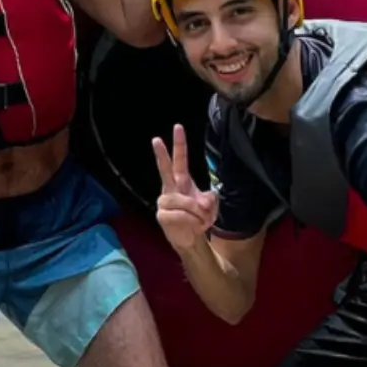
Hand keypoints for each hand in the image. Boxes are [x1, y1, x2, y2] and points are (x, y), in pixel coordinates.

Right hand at [153, 124, 216, 252]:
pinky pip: (180, 214)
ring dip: (196, 211)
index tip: (178, 127)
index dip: (179, 144)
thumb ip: (210, 200)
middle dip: (161, 154)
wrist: (190, 239)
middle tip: (155, 139)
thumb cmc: (198, 218)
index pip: (180, 160)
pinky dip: (192, 220)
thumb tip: (202, 202)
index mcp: (181, 181)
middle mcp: (170, 188)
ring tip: (201, 220)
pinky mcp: (162, 215)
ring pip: (182, 200)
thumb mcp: (210, 207)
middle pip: (164, 169)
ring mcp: (164, 202)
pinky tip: (193, 225)